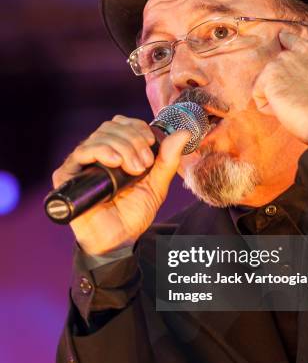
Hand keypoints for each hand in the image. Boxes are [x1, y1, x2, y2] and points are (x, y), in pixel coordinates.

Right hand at [52, 115, 189, 255]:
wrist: (118, 239)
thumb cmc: (134, 212)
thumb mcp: (157, 183)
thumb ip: (168, 159)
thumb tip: (184, 133)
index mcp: (116, 150)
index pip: (122, 123)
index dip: (137, 128)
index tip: (150, 145)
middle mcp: (97, 153)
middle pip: (111, 127)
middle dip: (132, 140)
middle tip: (144, 164)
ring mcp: (82, 163)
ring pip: (99, 137)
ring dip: (122, 147)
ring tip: (133, 169)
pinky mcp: (68, 175)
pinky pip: (81, 152)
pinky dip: (100, 151)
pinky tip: (114, 161)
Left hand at [252, 30, 307, 144]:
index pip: (293, 42)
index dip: (289, 58)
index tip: (292, 72)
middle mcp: (300, 51)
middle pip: (275, 64)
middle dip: (278, 82)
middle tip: (296, 99)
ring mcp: (283, 63)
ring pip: (266, 82)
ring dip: (275, 99)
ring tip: (295, 109)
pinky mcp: (269, 78)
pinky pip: (258, 96)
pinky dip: (268, 109)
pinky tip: (286, 113)